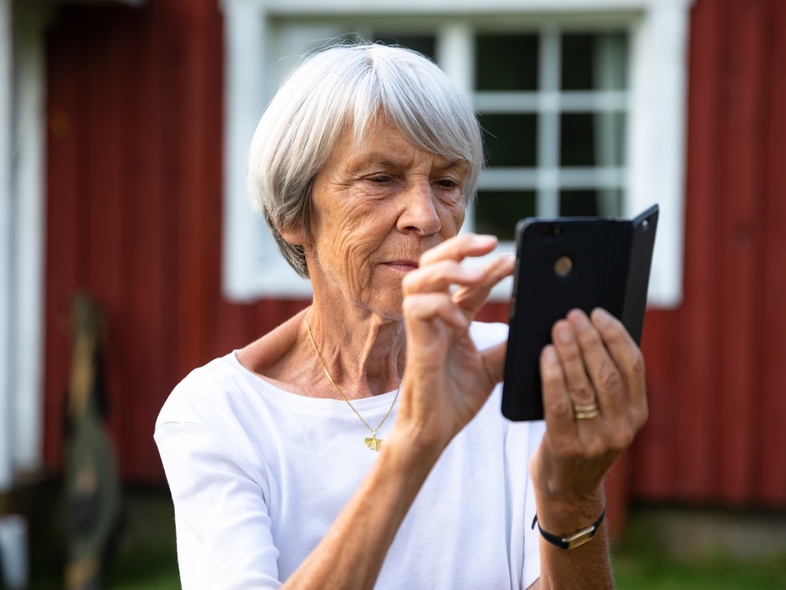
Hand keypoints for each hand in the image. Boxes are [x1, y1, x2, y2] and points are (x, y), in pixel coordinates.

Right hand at [394, 233, 514, 453]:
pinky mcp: (414, 343)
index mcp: (451, 316)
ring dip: (448, 269)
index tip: (515, 260)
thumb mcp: (493, 367)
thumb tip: (539, 330)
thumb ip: (508, 345)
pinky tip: (460, 321)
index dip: (490, 265)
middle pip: (433, 262)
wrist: (435, 431)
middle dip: (460, 247)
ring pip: (418, 277)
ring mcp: (421, 327)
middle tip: (490, 243)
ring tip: (476, 275)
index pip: (468, 279)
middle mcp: (433, 315)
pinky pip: (417, 308)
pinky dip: (439, 306)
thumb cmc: (456, 399)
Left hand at [530, 308, 647, 530]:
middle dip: (589, 339)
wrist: (566, 489)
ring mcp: (597, 441)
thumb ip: (603, 381)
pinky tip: (546, 355)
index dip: (616, 335)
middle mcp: (623, 428)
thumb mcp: (604, 413)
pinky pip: (560, 405)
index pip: (633, 366)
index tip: (598, 313)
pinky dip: (553, 376)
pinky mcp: (568, 448)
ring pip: (584, 386)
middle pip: (607, 373)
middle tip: (573, 315)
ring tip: (558, 328)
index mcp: (637, 414)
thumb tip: (589, 330)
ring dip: (570, 352)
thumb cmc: (582, 436)